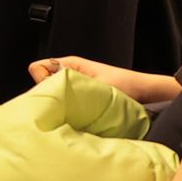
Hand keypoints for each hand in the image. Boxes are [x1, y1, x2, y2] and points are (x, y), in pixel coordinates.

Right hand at [28, 55, 180, 104]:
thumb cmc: (126, 84)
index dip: (41, 80)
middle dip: (48, 94)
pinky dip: (66, 110)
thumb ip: (71, 85)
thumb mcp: (96, 84)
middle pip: (41, 82)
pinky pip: (63, 102)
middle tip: (61, 106)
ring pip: (52, 93)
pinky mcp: (79, 99)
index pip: (37, 68)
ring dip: (59, 103)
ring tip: (71, 112)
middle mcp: (68, 74)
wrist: (145, 93)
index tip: (54, 92)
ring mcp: (73, 86)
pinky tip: (76, 116)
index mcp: (69, 63)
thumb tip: (49, 91)